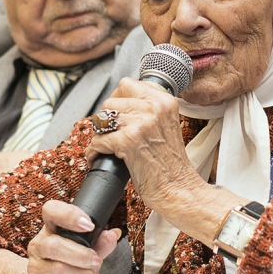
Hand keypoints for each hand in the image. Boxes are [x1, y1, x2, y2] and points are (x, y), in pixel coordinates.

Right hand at [25, 200, 119, 273]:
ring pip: (58, 270)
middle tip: (97, 262)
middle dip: (82, 256)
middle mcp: (39, 246)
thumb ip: (100, 244)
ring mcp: (35, 268)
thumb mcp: (87, 254)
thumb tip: (113, 234)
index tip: (89, 225)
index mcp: (52, 231)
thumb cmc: (69, 271)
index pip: (51, 211)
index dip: (69, 215)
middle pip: (54, 245)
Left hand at [85, 78, 201, 211]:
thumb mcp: (167, 125)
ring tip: (104, 147)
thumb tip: (120, 104)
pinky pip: (98, 140)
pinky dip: (94, 152)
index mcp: (164, 101)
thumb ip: (149, 110)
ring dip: (99, 136)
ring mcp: (141, 123)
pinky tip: (98, 158)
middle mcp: (154, 107)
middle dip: (105, 120)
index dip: (116, 99)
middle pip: (110, 102)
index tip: (115, 113)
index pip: (127, 84)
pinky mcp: (128, 141)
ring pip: (101, 120)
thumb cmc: (171, 164)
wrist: (178, 189)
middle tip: (109, 134)